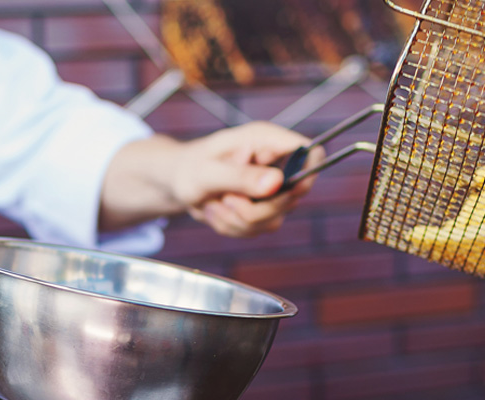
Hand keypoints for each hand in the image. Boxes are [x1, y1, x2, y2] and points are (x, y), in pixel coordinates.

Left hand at [173, 121, 322, 236]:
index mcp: (266, 141)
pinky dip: (231, 226)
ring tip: (214, 202)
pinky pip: (257, 230)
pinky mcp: (262, 211)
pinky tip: (216, 210)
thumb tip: (277, 182)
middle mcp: (274, 165)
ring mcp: (270, 190)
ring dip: (236, 219)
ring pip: (273, 220)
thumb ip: (241, 177)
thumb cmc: (188, 168)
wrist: (175, 182)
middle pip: (294, 196)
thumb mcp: (207, 172)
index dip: (308, 171)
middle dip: (254, 207)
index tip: (285, 189)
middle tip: (224, 197)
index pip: (310, 151)